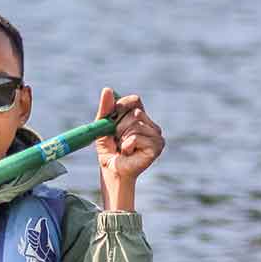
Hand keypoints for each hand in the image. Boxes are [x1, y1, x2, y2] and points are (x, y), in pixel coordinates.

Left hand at [93, 87, 163, 210]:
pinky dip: (126, 145)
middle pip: (134, 112)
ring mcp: (156, 134)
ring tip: (122, 148)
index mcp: (141, 116)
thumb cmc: (109, 150)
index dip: (121, 106)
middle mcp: (151, 124)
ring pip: (135, 124)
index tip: (111, 119)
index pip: (134, 100)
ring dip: (122, 137)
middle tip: (117, 140)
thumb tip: (107, 89)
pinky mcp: (157, 146)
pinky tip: (128, 153)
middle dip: (118, 126)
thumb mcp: (103, 127)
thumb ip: (105, 109)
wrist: (113, 172)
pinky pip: (136, 137)